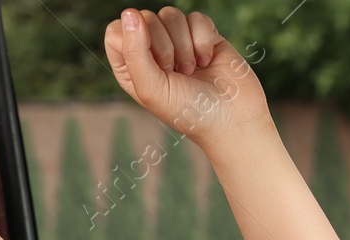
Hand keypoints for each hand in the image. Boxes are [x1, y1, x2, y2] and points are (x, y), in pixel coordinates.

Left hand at [103, 7, 270, 149]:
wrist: (232, 118)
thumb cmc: (188, 112)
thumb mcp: (151, 88)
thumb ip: (134, 51)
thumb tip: (129, 12)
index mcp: (132, 68)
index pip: (116, 32)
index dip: (132, 40)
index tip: (152, 63)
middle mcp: (152, 53)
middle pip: (146, 19)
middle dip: (164, 46)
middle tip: (176, 72)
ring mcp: (179, 42)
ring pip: (171, 15)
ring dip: (184, 45)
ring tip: (192, 70)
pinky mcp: (203, 36)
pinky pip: (197, 18)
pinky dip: (203, 40)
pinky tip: (207, 61)